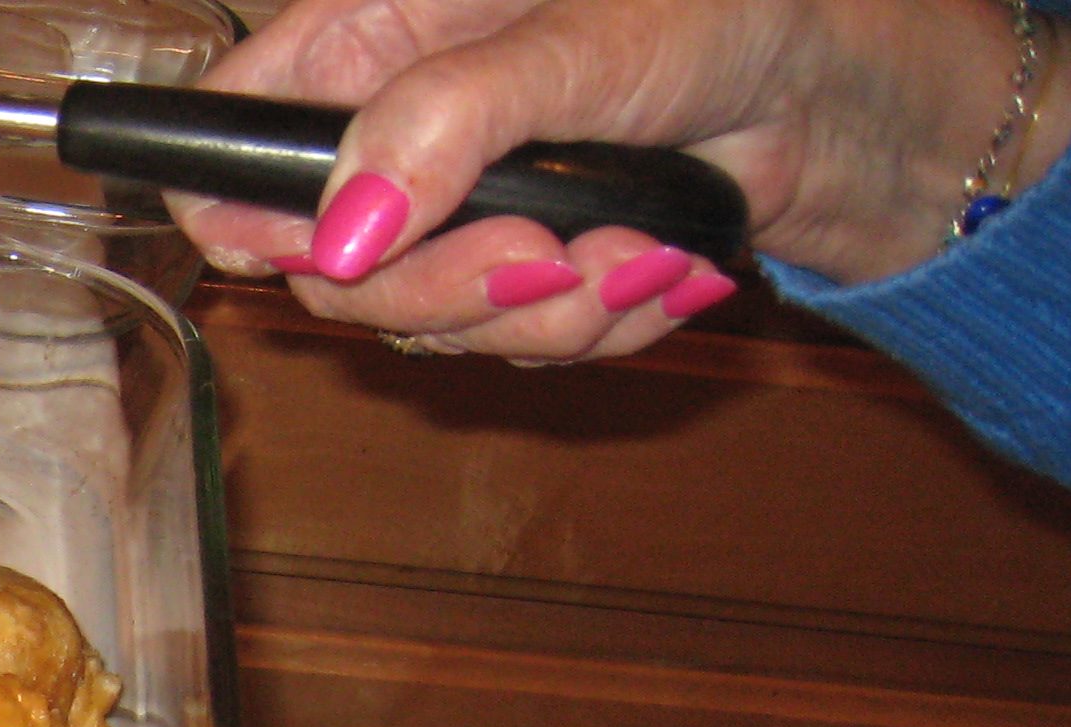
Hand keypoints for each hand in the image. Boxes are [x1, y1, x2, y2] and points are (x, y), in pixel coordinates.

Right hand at [171, 0, 1070, 361]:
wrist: (845, 89)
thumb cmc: (721, 11)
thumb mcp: (579, 39)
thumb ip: (443, 124)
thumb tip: (336, 233)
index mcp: (367, 42)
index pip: (225, 145)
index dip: (251, 217)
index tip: (330, 252)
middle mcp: (390, 137)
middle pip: (322, 270)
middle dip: (443, 284)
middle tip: (541, 253)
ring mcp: (452, 214)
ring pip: (421, 326)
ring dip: (544, 310)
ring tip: (632, 246)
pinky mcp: (520, 277)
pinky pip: (513, 349)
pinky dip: (597, 323)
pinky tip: (654, 262)